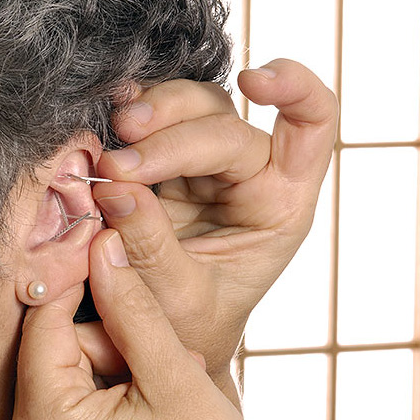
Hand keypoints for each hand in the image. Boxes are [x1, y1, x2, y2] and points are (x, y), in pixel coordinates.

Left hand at [11, 230, 248, 419]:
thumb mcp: (173, 380)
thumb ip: (135, 312)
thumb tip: (105, 247)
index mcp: (47, 415)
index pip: (44, 319)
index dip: (80, 279)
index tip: (112, 250)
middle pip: (62, 342)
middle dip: (118, 339)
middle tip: (169, 357)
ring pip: (77, 364)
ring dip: (126, 362)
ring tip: (173, 383)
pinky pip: (83, 391)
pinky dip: (120, 387)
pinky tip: (157, 401)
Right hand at [87, 59, 338, 401]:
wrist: (164, 340)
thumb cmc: (190, 326)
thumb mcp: (177, 298)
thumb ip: (150, 245)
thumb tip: (116, 185)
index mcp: (278, 206)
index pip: (311, 125)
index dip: (295, 88)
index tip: (254, 80)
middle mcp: (248, 176)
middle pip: (223, 118)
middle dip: (171, 131)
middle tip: (118, 163)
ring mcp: (205, 166)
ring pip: (187, 106)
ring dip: (149, 114)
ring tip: (113, 137)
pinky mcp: (166, 165)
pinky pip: (152, 121)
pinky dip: (130, 116)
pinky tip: (108, 124)